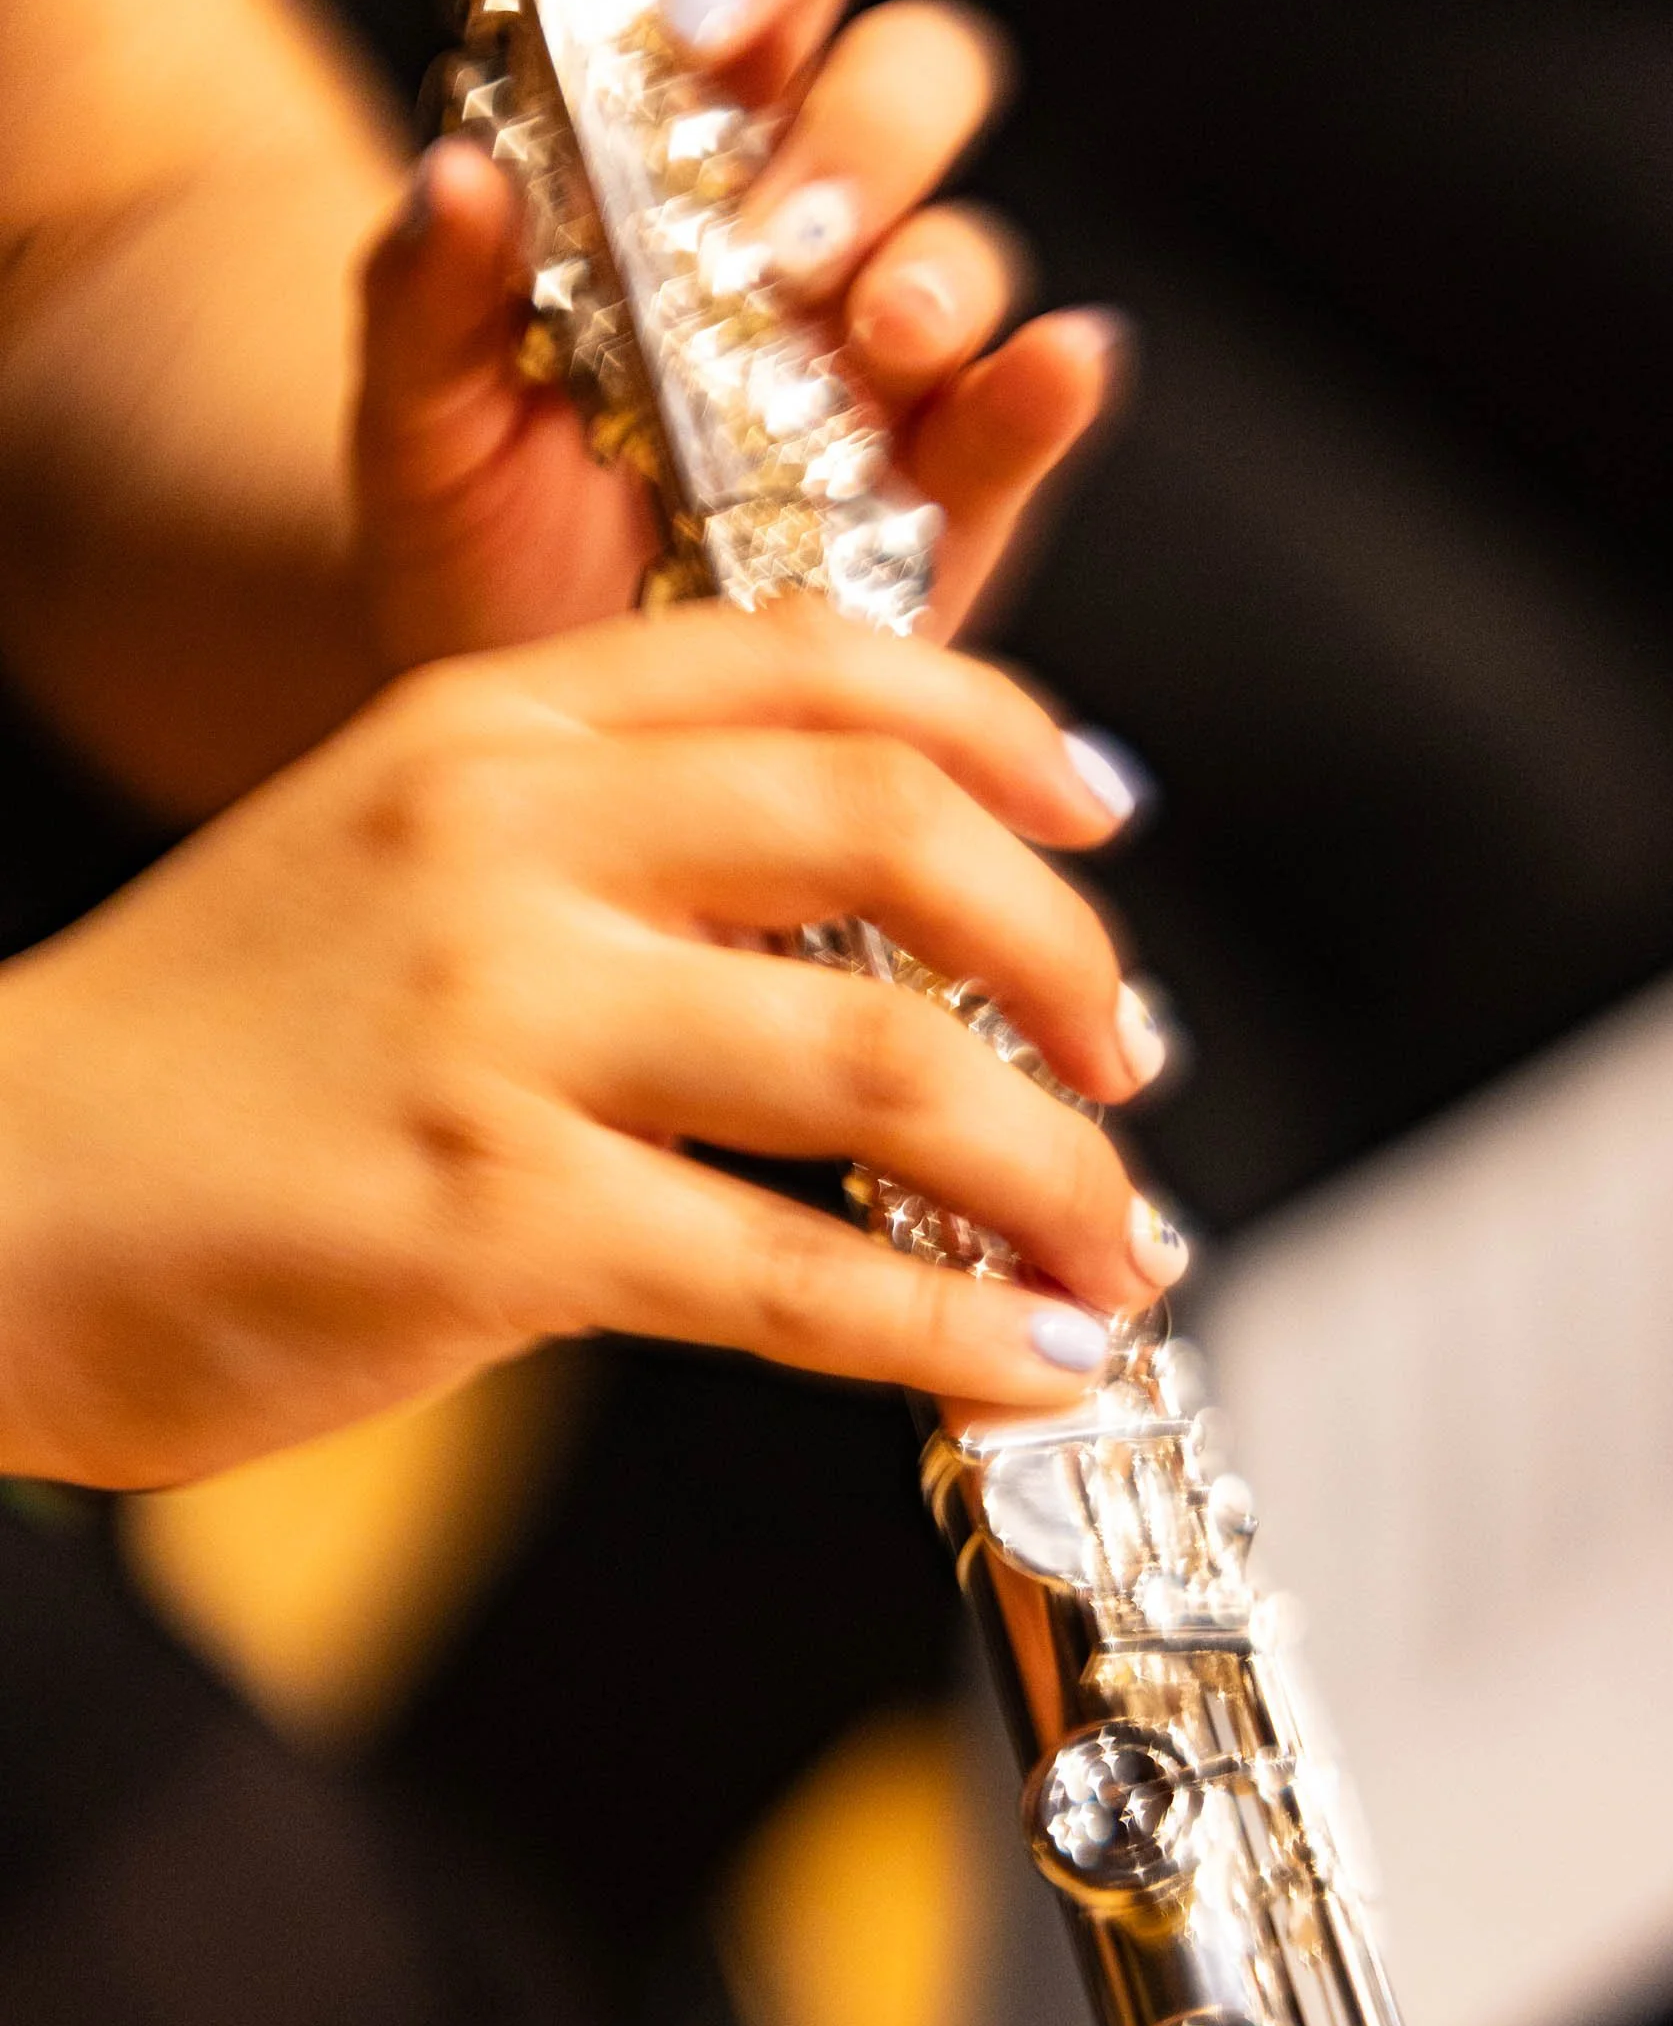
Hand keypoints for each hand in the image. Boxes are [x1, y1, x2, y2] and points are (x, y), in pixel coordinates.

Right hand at [0, 605, 1180, 1488]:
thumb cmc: (185, 1062)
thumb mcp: (375, 864)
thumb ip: (587, 860)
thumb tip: (837, 958)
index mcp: (482, 728)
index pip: (807, 663)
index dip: (998, 729)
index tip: (1100, 812)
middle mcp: (503, 840)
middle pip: (888, 835)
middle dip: (1064, 953)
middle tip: (1134, 1052)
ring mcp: (494, 1023)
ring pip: (879, 1065)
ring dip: (1048, 1164)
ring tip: (1116, 1242)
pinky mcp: (482, 1217)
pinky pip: (788, 1273)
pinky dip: (944, 1327)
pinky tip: (1025, 1362)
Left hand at [355, 0, 1115, 669]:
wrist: (547, 744)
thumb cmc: (473, 556)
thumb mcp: (417, 430)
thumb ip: (423, 298)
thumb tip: (454, 170)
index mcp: (679, 161)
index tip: (698, 28)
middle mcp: (810, 236)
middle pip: (907, 79)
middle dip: (867, 125)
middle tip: (788, 237)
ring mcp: (898, 366)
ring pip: (975, 244)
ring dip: (939, 270)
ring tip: (870, 342)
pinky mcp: (965, 492)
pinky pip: (1036, 410)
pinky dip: (1054, 380)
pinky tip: (1045, 372)